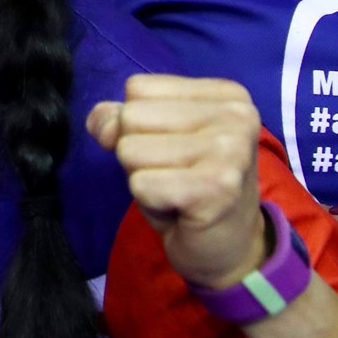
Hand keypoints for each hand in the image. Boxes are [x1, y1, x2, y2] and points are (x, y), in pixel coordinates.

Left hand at [88, 75, 267, 290]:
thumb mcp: (152, 141)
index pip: (137, 88)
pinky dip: (149, 202)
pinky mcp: (217, 187)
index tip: (175, 151)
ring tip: (177, 192)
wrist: (229, 249)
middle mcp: (236, 115)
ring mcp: (230, 150)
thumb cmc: (188, 187)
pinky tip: (181, 210)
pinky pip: (140, 184)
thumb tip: (101, 123)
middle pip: (131, 117)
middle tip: (175, 177)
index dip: (138, 125)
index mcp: (226, 94)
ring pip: (130, 150)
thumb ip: (119, 119)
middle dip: (138, 154)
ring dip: (143, 180)